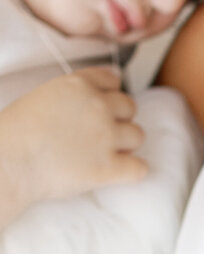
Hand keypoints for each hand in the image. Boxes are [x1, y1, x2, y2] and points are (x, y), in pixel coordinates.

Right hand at [0, 67, 146, 224]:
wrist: (8, 162)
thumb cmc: (16, 134)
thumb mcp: (44, 96)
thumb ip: (73, 95)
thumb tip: (96, 100)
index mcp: (79, 84)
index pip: (113, 80)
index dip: (109, 96)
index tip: (101, 109)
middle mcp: (97, 106)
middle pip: (129, 107)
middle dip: (118, 120)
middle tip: (100, 136)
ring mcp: (106, 136)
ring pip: (137, 136)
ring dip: (125, 145)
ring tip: (103, 154)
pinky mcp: (109, 167)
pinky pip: (140, 168)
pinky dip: (132, 171)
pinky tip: (118, 173)